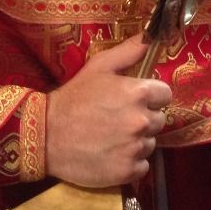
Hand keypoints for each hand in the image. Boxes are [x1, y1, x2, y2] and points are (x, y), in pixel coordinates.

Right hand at [45, 36, 170, 186]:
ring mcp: (134, 147)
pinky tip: (111, 154)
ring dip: (136, 141)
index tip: (134, 100)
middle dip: (143, 118)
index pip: (165, 95)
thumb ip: (128, 52)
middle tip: (119, 119)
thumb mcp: (98, 67)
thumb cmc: (73, 98)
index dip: (151, 96)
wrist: (45, 136)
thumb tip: (150, 38)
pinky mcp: (127, 171)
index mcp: (138, 93)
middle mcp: (141, 121)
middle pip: (160, 120)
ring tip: (112, 137)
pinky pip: (142, 166)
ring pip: (150, 143)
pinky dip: (130, 162)